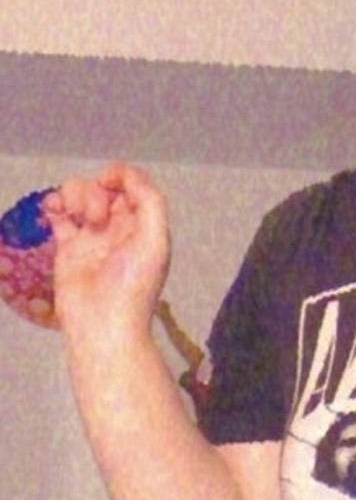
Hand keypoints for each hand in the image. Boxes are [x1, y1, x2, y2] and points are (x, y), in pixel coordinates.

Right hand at [44, 162, 170, 338]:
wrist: (103, 323)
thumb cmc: (133, 285)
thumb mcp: (156, 240)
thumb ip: (149, 201)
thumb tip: (127, 176)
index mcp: (143, 225)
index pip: (132, 186)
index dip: (120, 176)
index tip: (108, 183)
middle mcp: (119, 228)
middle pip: (104, 187)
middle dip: (96, 191)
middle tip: (97, 219)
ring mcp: (92, 236)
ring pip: (79, 195)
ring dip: (76, 196)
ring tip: (80, 220)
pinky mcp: (67, 246)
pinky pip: (59, 213)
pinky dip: (54, 204)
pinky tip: (54, 211)